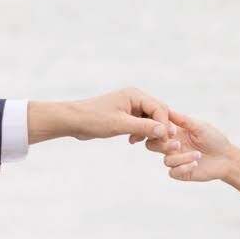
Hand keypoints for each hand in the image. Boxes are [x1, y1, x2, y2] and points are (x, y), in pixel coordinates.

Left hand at [51, 87, 177, 145]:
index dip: (164, 124)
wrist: (73, 121)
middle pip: (158, 112)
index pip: (159, 108)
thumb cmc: (94, 119)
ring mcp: (130, 106)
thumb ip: (143, 127)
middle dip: (159, 128)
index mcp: (135, 94)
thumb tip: (164, 131)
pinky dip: (141, 132)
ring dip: (150, 131)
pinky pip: (141, 124)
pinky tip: (132, 140)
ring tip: (140, 141)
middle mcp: (135, 98)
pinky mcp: (125, 115)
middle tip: (161, 143)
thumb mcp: (120, 125)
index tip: (165, 139)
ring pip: (150, 119)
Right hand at [155, 110, 233, 183]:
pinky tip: (195, 163)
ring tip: (198, 155)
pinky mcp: (181, 172)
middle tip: (178, 145)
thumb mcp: (199, 126)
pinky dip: (183, 167)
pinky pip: (173, 172)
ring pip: (166, 160)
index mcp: (174, 133)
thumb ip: (182, 120)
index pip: (156, 131)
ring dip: (182, 158)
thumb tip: (166, 110)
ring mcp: (176, 160)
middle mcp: (172, 146)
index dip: (159, 131)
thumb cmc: (214, 139)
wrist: (227, 157)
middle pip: (152, 146)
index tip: (171, 131)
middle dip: (163, 145)